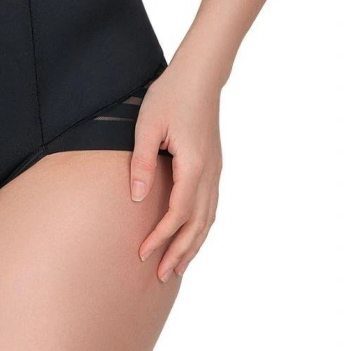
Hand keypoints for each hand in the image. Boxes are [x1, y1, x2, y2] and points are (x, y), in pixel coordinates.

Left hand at [131, 51, 223, 281]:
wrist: (199, 76)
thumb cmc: (170, 96)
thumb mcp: (147, 125)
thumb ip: (141, 162)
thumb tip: (136, 198)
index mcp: (193, 165)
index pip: (177, 213)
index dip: (161, 237)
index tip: (143, 253)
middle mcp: (209, 173)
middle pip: (197, 224)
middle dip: (179, 251)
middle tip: (161, 275)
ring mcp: (215, 170)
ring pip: (208, 218)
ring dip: (194, 244)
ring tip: (178, 267)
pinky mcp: (215, 165)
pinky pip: (211, 205)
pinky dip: (203, 226)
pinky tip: (194, 235)